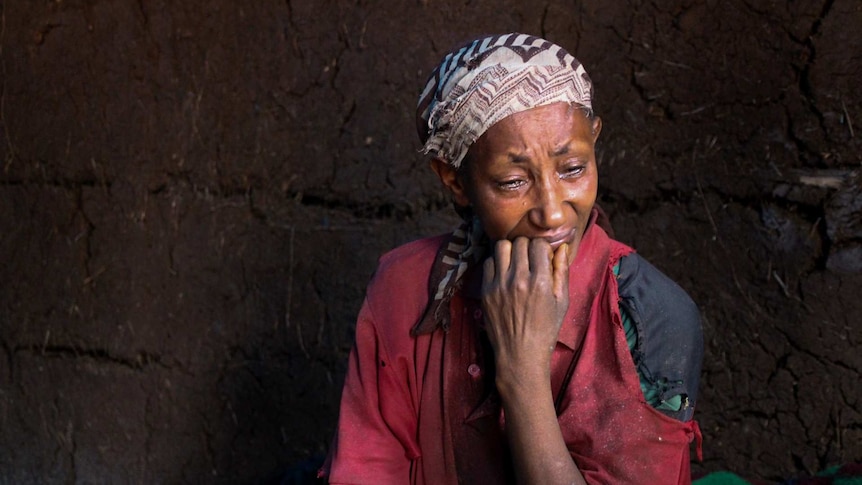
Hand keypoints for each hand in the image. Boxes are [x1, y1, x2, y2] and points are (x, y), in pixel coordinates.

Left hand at [481, 237, 569, 390]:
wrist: (520, 354)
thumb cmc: (546, 329)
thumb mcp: (562, 302)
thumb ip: (562, 272)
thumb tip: (562, 247)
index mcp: (540, 281)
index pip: (538, 244)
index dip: (542, 248)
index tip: (543, 257)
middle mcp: (518, 279)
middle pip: (520, 242)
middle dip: (527, 247)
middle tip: (529, 259)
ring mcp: (499, 284)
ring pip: (501, 246)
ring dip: (510, 250)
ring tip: (515, 262)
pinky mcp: (486, 291)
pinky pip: (488, 262)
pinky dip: (496, 263)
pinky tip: (504, 273)